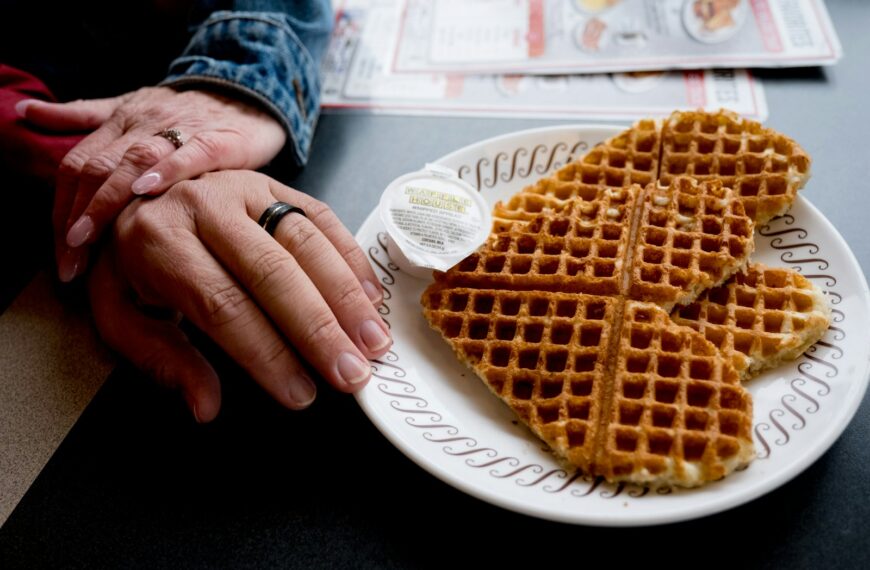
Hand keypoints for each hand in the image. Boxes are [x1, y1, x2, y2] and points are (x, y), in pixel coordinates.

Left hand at [16, 86, 286, 281]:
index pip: (77, 165)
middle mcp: (143, 126)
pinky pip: (189, 154)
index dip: (61, 208)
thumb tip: (26, 110)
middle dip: (77, 216)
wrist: (251, 91)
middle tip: (70, 259)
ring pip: (133, 161)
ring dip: (107, 201)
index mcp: (120, 122)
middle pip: (97, 167)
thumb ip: (83, 115)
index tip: (61, 251)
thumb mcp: (131, 105)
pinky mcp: (220, 140)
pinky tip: (147, 191)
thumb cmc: (191, 110)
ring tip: (90, 238)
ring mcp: (181, 131)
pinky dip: (166, 171)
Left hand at [88, 170, 387, 421]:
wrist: (127, 195)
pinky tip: (371, 298)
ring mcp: (246, 189)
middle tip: (350, 374)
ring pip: (306, 243)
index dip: (266, 352)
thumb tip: (206, 405)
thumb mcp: (120, 314)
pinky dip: (352, 259)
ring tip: (373, 342)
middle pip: (273, 273)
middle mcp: (206, 206)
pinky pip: (322, 218)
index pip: (223, 304)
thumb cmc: (129, 263)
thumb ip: (162, 359)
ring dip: (347, 297)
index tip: (299, 393)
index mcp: (160, 240)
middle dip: (319, 330)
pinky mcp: (275, 184)